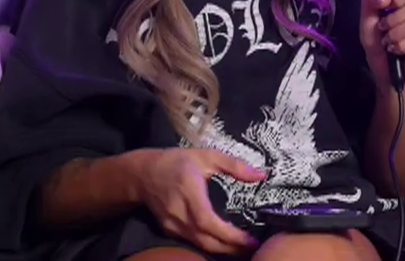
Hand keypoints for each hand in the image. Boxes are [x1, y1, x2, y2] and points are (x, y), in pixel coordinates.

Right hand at [137, 147, 263, 255]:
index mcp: (189, 191)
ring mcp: (172, 224)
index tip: (248, 238)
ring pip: (199, 244)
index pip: (207, 221)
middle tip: (252, 246)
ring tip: (243, 247)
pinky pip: (192, 242)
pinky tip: (224, 243)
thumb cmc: (177, 162)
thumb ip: (234, 165)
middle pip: (205, 239)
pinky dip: (209, 245)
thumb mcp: (207, 156)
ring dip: (222, 249)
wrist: (144, 174)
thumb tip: (261, 175)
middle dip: (230, 247)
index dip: (228, 234)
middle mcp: (179, 212)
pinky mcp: (169, 230)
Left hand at [362, 0, 404, 89]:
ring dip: (395, 34)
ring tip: (389, 42)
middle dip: (392, 20)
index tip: (385, 7)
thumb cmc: (379, 42)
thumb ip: (372, 1)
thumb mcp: (368, 19)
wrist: (385, 70)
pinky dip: (402, 45)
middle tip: (384, 29)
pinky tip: (396, 49)